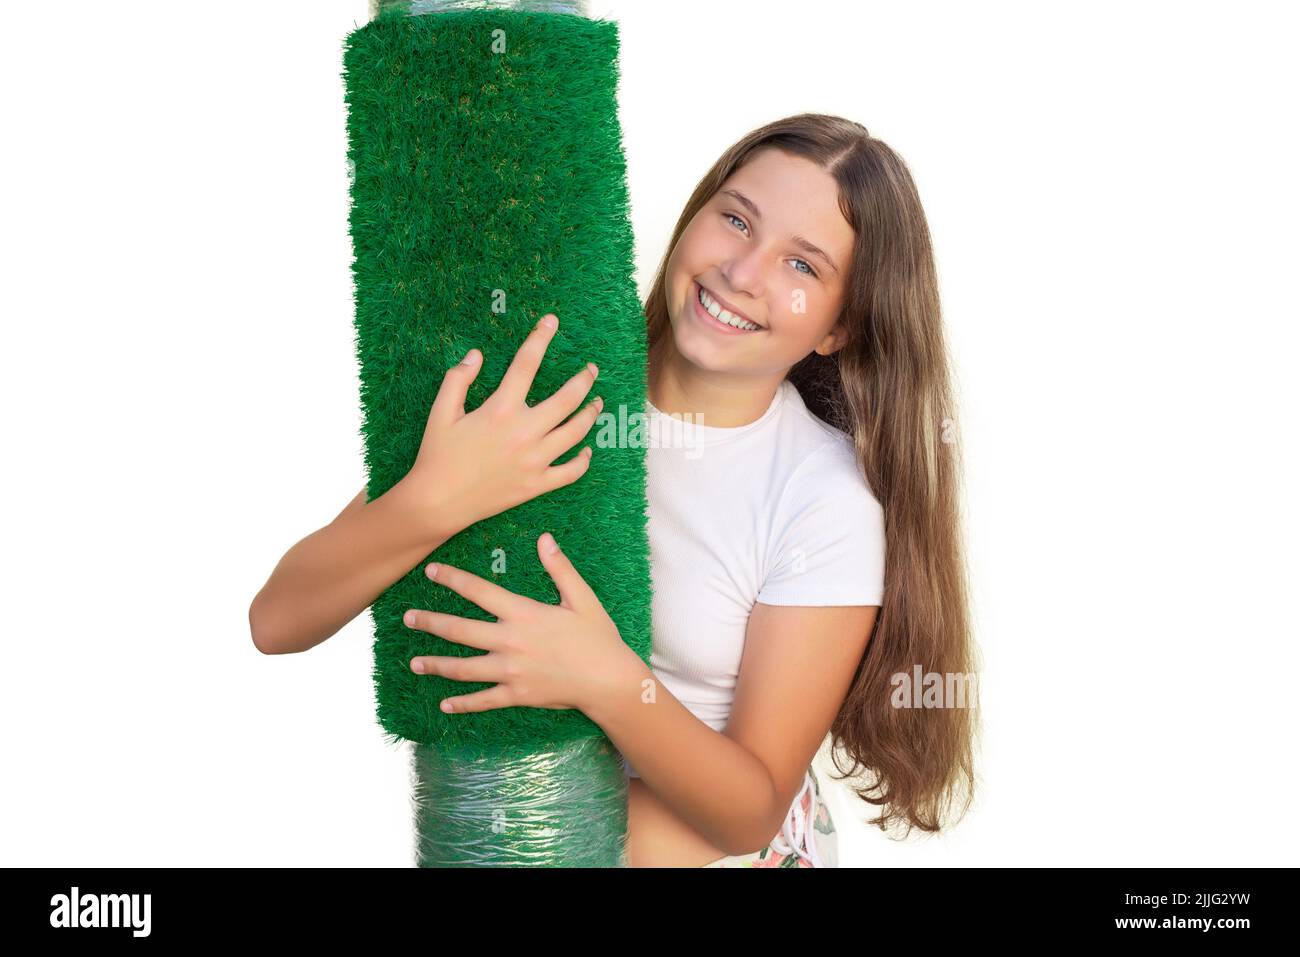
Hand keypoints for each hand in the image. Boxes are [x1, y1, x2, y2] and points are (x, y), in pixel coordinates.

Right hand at [403, 313, 602, 540]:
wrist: (437, 502)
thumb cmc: (437, 455)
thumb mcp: (441, 412)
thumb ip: (458, 379)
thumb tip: (476, 354)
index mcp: (500, 409)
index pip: (526, 364)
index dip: (540, 338)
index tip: (552, 322)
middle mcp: (523, 432)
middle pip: (567, 399)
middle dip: (583, 380)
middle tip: (591, 369)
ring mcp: (534, 460)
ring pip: (576, 432)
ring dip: (590, 414)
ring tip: (596, 403)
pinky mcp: (537, 485)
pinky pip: (571, 471)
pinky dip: (583, 459)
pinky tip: (586, 449)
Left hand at [403, 532, 634, 714]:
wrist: (608, 681)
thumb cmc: (598, 638)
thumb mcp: (582, 598)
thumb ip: (560, 569)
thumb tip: (544, 539)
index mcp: (524, 614)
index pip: (479, 592)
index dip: (452, 579)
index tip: (431, 571)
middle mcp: (510, 642)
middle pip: (460, 631)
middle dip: (430, 623)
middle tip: (408, 619)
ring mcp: (510, 672)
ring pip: (463, 668)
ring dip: (436, 665)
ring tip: (414, 663)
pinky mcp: (516, 696)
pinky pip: (483, 700)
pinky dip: (462, 703)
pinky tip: (444, 704)